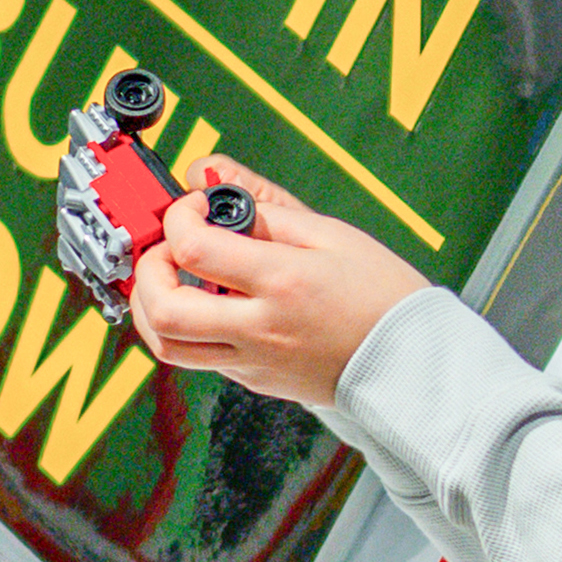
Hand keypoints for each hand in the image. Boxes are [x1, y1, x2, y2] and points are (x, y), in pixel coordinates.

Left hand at [130, 178, 423, 413]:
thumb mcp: (330, 234)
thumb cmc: (382, 295)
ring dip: (152, 307)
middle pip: (164, 310)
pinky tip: (207, 303)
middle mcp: (260, 328)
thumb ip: (266, 207)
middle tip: (168, 248)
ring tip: (173, 278)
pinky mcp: (254, 380)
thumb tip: (216, 181)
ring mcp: (253, 361)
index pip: (193, 248)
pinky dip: (185, 327)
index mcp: (282, 282)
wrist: (413, 360)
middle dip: (148, 270)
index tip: (195, 207)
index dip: (179, 217)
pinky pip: (198, 358)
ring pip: (167, 346)